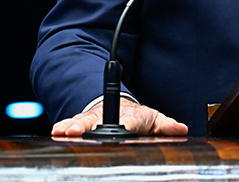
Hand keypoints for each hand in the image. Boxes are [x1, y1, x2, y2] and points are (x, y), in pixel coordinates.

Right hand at [51, 97, 189, 136]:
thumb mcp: (154, 119)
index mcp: (131, 116)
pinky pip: (70, 123)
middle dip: (88, 125)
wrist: (120, 106)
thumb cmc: (138, 117)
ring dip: (72, 126)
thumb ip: (166, 125)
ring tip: (63, 131)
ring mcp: (94, 118)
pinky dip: (63, 126)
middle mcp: (110, 115)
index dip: (127, 125)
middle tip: (79, 131)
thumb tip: (181, 129)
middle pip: (99, 120)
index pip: (129, 121)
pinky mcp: (82, 122)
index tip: (125, 129)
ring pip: (82, 121)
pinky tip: (56, 131)